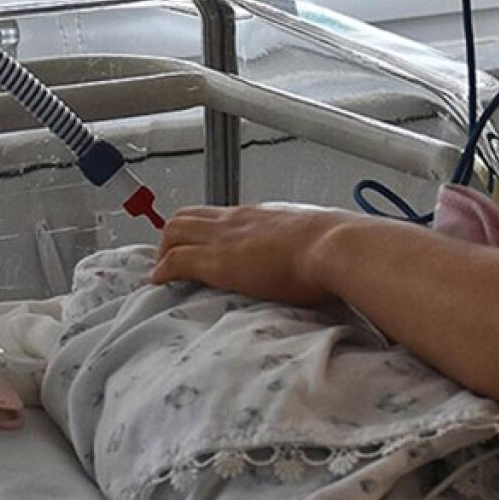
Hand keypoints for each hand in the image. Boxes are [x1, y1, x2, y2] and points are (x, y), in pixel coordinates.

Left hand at [153, 203, 368, 304]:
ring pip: (173, 230)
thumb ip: (314, 246)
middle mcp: (238, 220)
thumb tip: (328, 259)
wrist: (336, 248)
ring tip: (164, 273)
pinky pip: (175, 261)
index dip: (204, 229)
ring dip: (163, 251)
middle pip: (188, 216)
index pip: (221, 215)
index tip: (203, 247)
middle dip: (173, 237)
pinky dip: (162, 272)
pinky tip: (160, 284)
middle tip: (174, 260)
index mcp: (263, 216)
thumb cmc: (338, 248)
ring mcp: (225, 238)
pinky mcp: (216, 260)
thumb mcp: (322, 241)